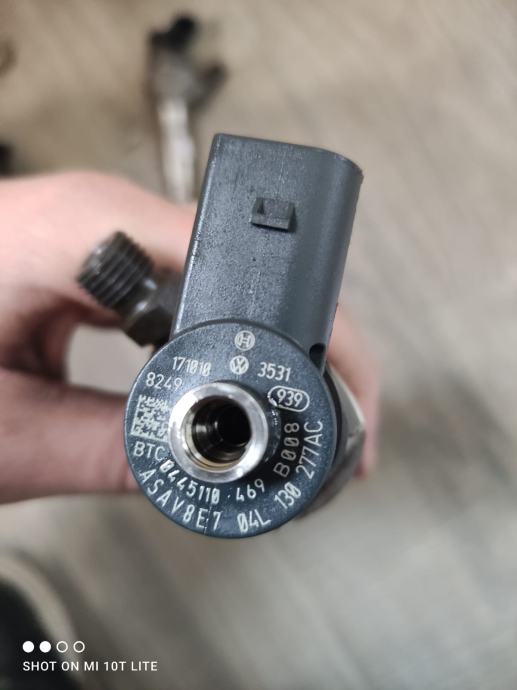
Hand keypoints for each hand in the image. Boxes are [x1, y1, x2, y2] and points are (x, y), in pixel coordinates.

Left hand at [0, 172, 378, 502]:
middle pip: (255, 272)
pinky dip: (225, 339)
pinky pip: (195, 291)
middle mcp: (107, 215)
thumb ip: (108, 454)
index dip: (308, 332)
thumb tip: (194, 468)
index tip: (334, 395)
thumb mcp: (4, 432)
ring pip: (233, 283)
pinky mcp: (105, 257)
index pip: (243, 266)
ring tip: (288, 404)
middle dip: (307, 346)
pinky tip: (228, 377)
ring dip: (269, 347)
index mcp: (84, 231)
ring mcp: (110, 232)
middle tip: (331, 417)